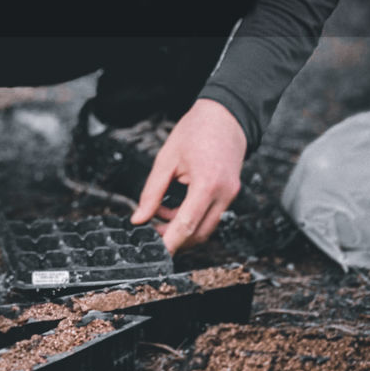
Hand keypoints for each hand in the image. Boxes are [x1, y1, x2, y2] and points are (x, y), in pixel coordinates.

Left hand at [130, 99, 245, 253]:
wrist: (225, 116)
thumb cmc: (197, 130)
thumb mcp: (167, 158)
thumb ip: (152, 191)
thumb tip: (139, 217)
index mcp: (207, 183)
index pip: (187, 224)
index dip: (171, 243)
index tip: (157, 255)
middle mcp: (224, 193)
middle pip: (199, 233)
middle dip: (175, 239)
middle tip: (152, 233)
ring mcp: (230, 195)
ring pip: (206, 227)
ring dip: (183, 228)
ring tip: (159, 216)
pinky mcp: (230, 194)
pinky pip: (211, 215)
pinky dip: (192, 218)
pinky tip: (174, 208)